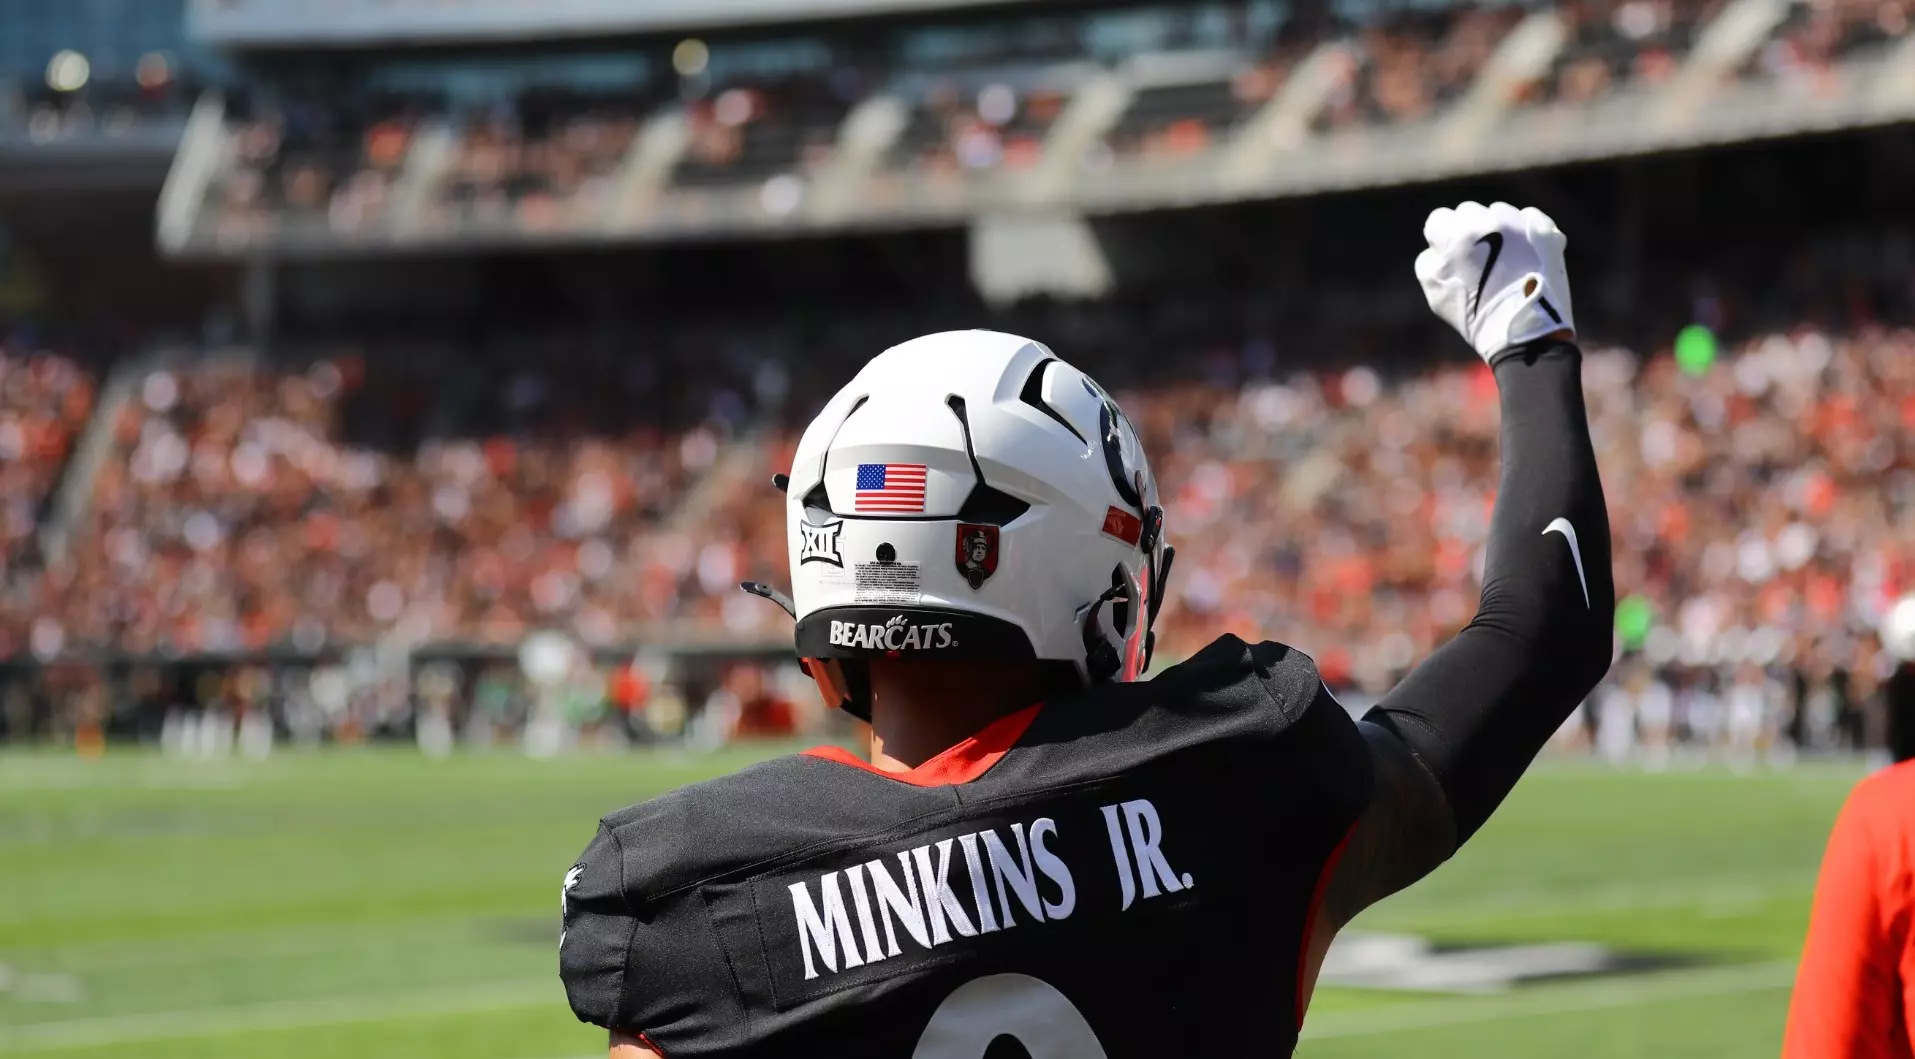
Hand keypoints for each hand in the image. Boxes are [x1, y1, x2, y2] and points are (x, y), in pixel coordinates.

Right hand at [1415, 201, 1574, 362]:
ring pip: (1499, 212)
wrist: (1526, 334)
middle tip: (1477, 260)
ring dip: (1496, 229)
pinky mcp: (1545, 230)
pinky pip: (1529, 218)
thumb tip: (1439, 247)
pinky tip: (1523, 256)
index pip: (1439, 220)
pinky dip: (1524, 233)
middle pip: (1468, 211)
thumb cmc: (1475, 316)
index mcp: (1457, 234)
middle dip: (1469, 231)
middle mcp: (1489, 220)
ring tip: (1503, 260)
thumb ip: (1430, 260)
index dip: (1441, 240)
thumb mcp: (1434, 292)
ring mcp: (1520, 223)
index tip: (1450, 258)